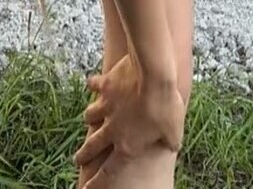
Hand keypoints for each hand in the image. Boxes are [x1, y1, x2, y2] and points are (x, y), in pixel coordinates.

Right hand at [74, 54, 184, 173]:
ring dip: (89, 118)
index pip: (109, 172)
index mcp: (128, 145)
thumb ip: (171, 142)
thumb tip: (173, 146)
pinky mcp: (106, 85)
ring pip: (91, 116)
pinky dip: (92, 84)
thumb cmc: (166, 105)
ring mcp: (107, 106)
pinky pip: (95, 86)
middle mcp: (113, 129)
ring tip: (88, 118)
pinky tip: (91, 82)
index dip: (97, 183)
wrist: (153, 75)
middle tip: (77, 160)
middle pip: (93, 146)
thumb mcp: (175, 130)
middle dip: (84, 155)